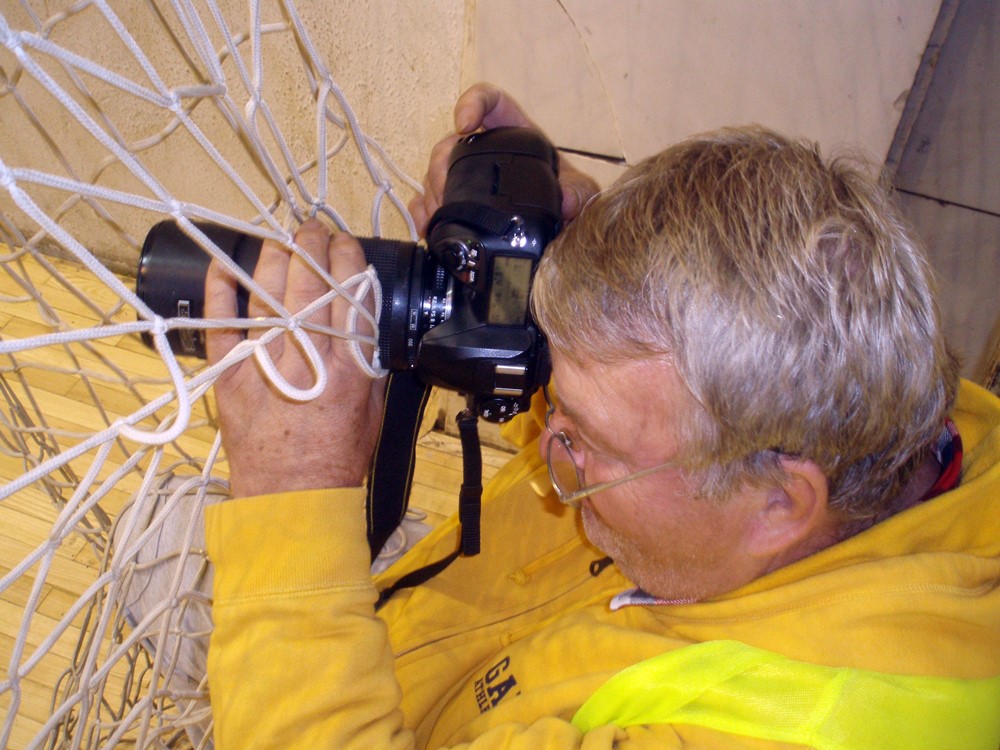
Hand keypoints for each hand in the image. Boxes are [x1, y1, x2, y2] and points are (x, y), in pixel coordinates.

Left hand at [204, 220, 385, 497]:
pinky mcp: (228, 372)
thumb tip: (362, 323)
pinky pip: (221, 321)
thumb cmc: (338, 457)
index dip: (348, 258)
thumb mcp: (374, 408)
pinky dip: (222, 290)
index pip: (350, 293)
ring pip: (268, 291)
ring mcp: (264, 361)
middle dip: (312, 244)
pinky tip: (227, 266)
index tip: (346, 242)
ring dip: (274, 256)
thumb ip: (369, 362)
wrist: (292, 496)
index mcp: (348, 366)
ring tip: (280, 237)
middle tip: (312, 227)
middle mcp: (307, 356)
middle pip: (310, 282)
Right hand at [408, 82, 600, 236]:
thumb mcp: (580, 192)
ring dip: (431, 191)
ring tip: (437, 214)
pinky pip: (429, 201)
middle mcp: (486, 150)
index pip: (490, 101)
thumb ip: (580, 193)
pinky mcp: (455, 202)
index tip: (463, 123)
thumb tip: (567, 202)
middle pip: (451, 142)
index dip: (472, 103)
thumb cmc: (567, 198)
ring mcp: (466, 176)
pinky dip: (423, 212)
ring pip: (435, 172)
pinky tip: (424, 227)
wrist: (560, 229)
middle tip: (444, 190)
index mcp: (515, 134)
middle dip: (441, 164)